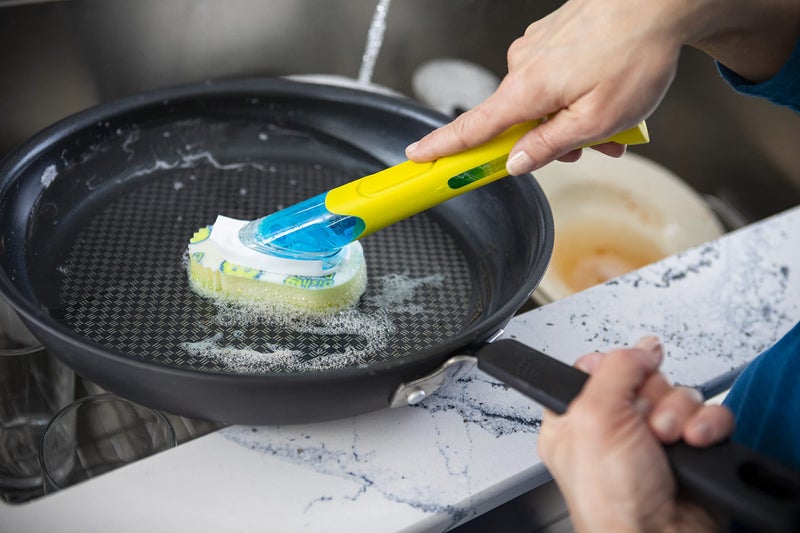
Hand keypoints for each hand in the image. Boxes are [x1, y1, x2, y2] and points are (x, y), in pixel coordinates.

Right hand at [404, 0, 799, 175]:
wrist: (659, 0)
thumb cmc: (634, 55)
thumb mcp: (597, 119)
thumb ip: (549, 146)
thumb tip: (515, 164)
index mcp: (527, 90)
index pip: (472, 128)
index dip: (443, 147)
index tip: (417, 157)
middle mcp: (523, 66)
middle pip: (518, 122)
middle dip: (552, 141)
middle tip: (596, 145)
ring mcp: (536, 48)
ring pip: (542, 101)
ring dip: (571, 117)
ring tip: (613, 118)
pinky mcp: (552, 37)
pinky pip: (554, 78)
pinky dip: (576, 92)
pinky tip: (605, 89)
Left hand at [537, 336, 733, 532]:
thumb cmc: (609, 502)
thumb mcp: (593, 417)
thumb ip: (612, 369)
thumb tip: (639, 349)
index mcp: (574, 419)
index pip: (597, 368)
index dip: (614, 371)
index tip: (621, 386)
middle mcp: (613, 428)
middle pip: (643, 378)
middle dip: (651, 398)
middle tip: (642, 425)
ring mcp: (653, 439)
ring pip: (679, 393)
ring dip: (678, 415)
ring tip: (664, 442)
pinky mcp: (690, 449)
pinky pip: (709, 415)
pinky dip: (707, 427)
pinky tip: (692, 445)